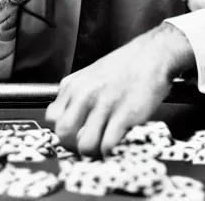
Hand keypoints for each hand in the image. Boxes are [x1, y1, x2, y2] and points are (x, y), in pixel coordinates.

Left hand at [45, 22, 194, 155]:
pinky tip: (118, 140)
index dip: (62, 128)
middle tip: (88, 141)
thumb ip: (76, 94)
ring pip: (84, 145)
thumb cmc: (126, 65)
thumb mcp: (91, 74)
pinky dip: (112, 149)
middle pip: (63, 133)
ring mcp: (104, 105)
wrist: (153, 55)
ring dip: (95, 150)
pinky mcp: (124, 115)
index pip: (52, 118)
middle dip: (74, 143)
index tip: (73, 132)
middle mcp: (85, 94)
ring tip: (104, 143)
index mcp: (75, 84)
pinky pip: (107, 145)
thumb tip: (68, 117)